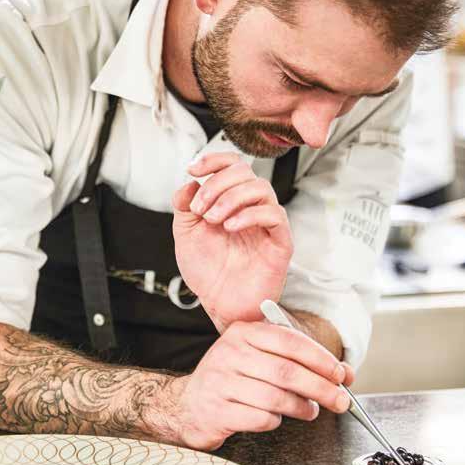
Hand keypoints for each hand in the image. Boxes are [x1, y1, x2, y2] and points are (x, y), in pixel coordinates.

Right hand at [171, 320, 354, 450]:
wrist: (187, 405)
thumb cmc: (230, 380)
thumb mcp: (257, 358)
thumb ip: (296, 361)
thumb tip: (341, 373)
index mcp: (242, 333)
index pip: (289, 341)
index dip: (320, 358)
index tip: (340, 374)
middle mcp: (229, 353)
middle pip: (287, 371)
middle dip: (321, 388)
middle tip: (340, 400)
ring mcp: (221, 383)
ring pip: (276, 397)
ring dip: (302, 407)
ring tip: (310, 411)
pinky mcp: (218, 411)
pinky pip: (260, 418)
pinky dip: (275, 421)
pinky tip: (275, 418)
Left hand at [173, 152, 292, 331]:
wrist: (219, 304)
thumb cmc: (207, 271)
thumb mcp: (185, 234)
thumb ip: (184, 207)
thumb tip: (189, 184)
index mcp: (230, 202)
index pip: (232, 165)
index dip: (214, 160)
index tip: (193, 169)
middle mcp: (250, 208)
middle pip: (245, 172)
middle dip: (217, 184)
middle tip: (200, 209)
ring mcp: (266, 224)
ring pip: (261, 188)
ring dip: (231, 198)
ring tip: (213, 219)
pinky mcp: (280, 243)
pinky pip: (275, 216)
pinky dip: (250, 215)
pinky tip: (230, 227)